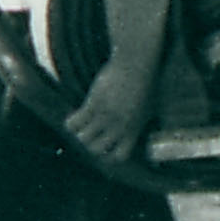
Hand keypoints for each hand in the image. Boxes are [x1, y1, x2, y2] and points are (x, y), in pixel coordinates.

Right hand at [63, 64, 158, 178]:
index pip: (119, 156)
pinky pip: (74, 123)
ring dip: (79, 134)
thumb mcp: (148, 108)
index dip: (109, 154)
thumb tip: (137, 133)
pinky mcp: (94, 104)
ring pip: (83, 139)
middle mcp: (119, 126)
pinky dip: (71, 123)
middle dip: (91, 143)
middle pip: (96, 149)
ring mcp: (106, 116)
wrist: (136, 64)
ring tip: (81, 125)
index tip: (105, 145)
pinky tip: (75, 115)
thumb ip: (140, 123)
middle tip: (90, 133)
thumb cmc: (144, 83)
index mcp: (134, 129)